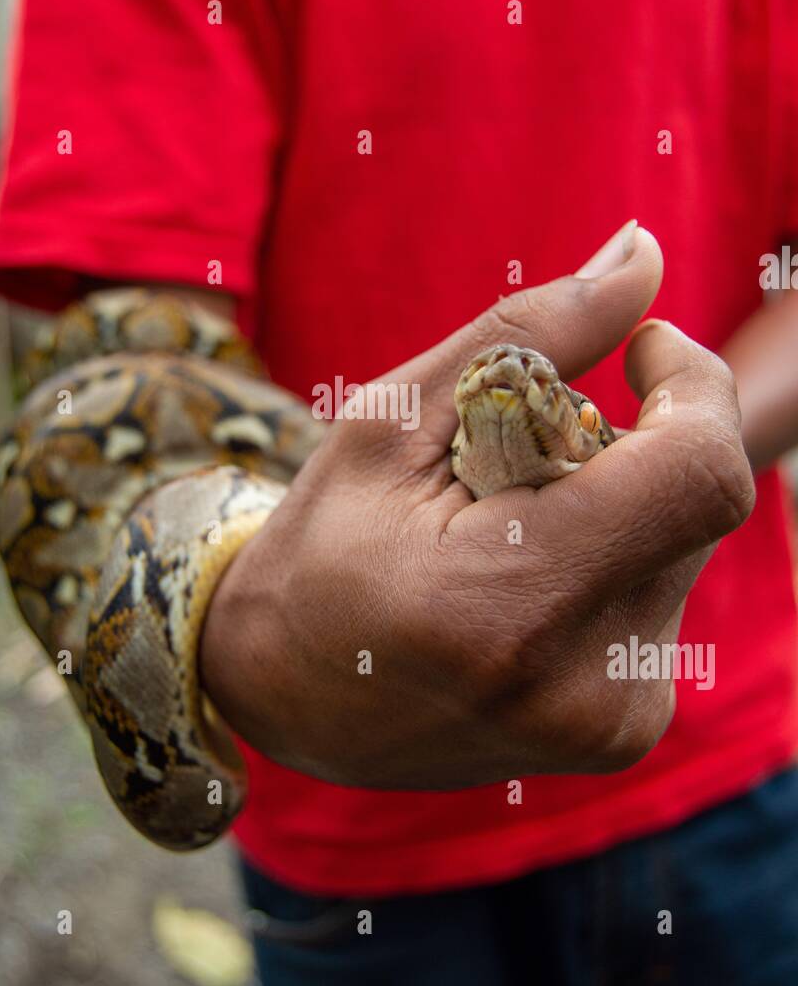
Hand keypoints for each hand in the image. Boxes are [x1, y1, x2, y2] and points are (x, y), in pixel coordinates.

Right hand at [199, 227, 754, 788]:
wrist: (287, 700)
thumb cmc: (322, 545)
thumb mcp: (391, 422)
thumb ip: (527, 333)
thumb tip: (644, 254)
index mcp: (506, 606)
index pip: (698, 474)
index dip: (695, 388)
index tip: (644, 352)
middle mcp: (579, 685)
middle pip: (694, 502)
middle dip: (631, 446)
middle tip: (517, 460)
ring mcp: (610, 724)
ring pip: (686, 547)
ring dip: (622, 502)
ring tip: (507, 530)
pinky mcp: (625, 731)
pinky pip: (665, 595)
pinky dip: (616, 556)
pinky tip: (529, 576)